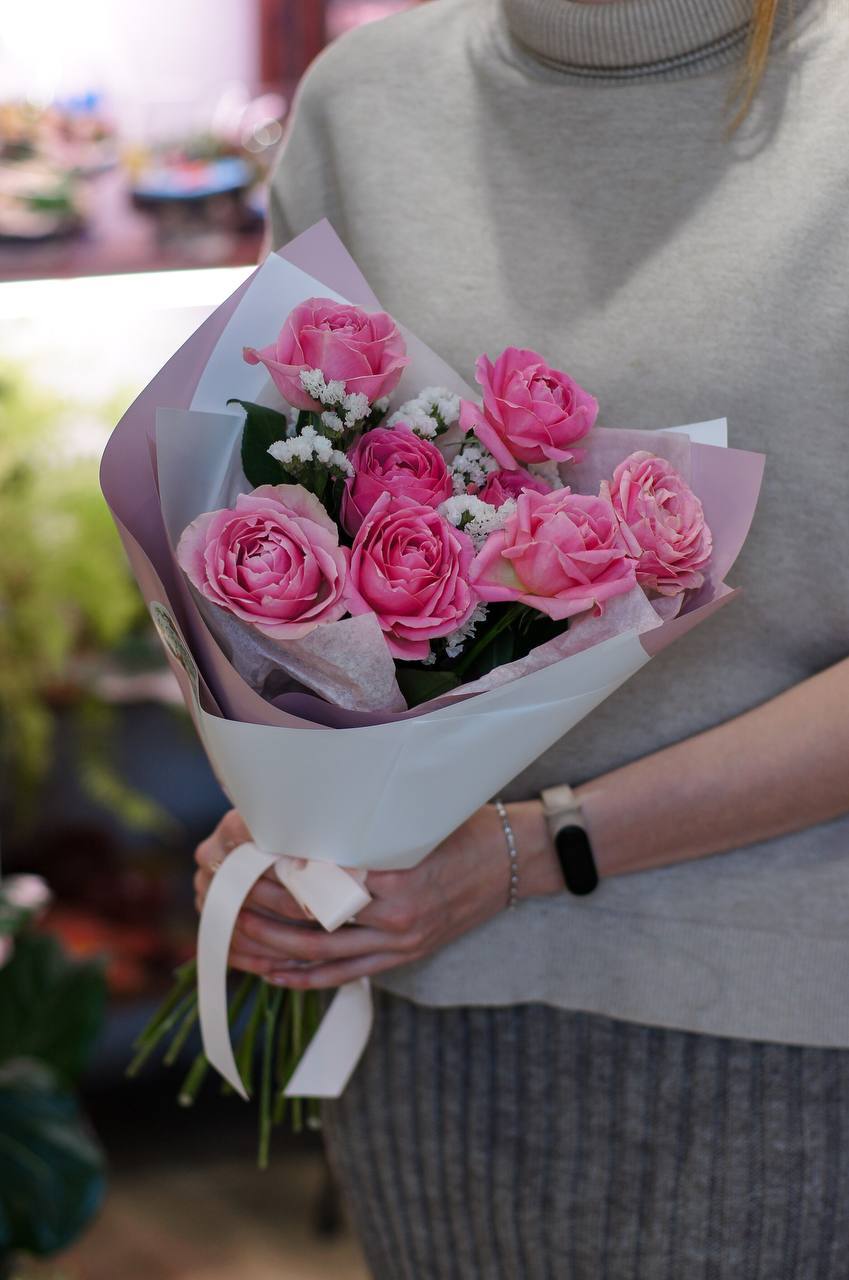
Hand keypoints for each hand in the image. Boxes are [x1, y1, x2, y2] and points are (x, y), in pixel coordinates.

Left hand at [194, 801, 557, 988]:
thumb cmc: (463, 826)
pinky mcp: (403, 956)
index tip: (236, 859)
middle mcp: (396, 916)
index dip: (271, 877)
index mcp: (396, 875)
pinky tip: (270, 972)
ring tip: (229, 936)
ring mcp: (400, 942)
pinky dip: (302, 977)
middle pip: (308, 923)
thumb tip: (298, 823)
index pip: (317, 883)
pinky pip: (343, 974)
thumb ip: (361, 829)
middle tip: (219, 894)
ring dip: (267, 949)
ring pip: (318, 955)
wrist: (516, 860)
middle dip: (255, 911)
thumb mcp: (413, 817)